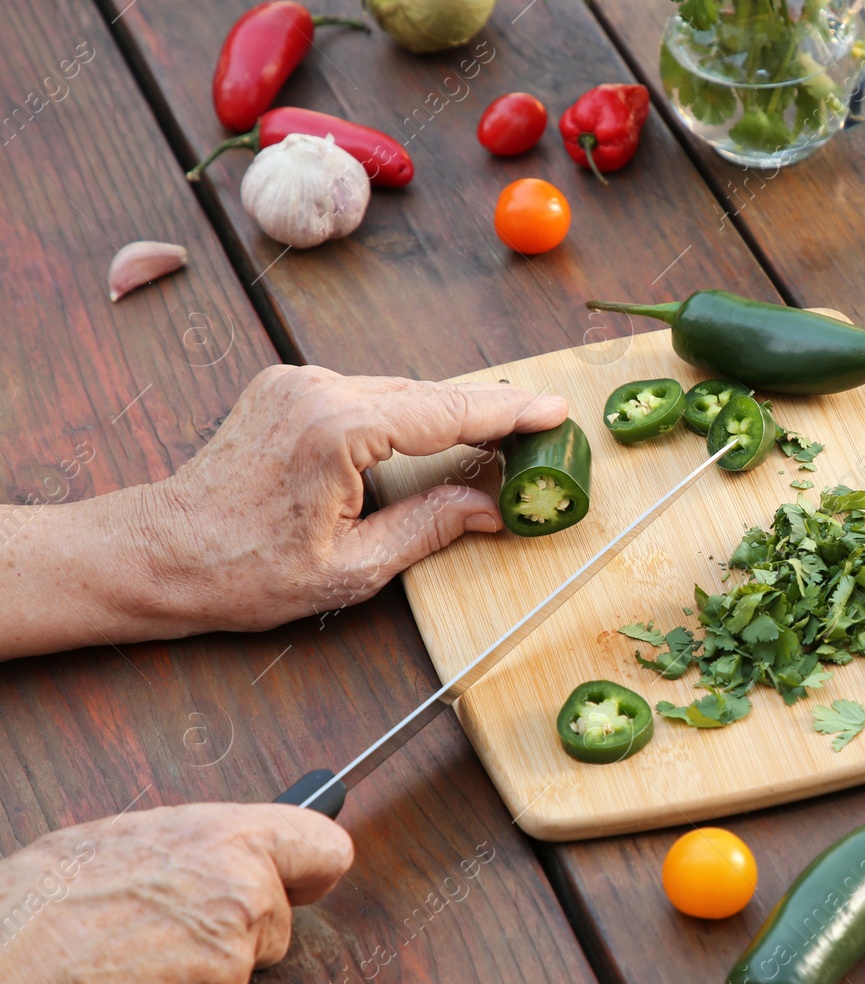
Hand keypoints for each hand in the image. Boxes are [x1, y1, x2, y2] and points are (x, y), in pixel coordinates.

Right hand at [0, 803, 352, 983]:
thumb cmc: (38, 912)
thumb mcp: (120, 842)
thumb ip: (194, 846)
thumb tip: (219, 852)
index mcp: (227, 842)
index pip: (323, 847)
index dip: (310, 867)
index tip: (304, 878)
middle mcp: (243, 901)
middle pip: (277, 921)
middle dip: (239, 930)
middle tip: (171, 928)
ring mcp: (229, 968)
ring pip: (237, 971)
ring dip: (199, 973)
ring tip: (127, 959)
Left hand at [148, 365, 567, 633]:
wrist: (159, 551)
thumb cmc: (242, 570)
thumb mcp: (351, 569)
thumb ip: (429, 529)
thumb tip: (490, 508)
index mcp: (339, 431)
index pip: (447, 412)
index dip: (509, 413)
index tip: (555, 408)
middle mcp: (319, 390)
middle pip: (429, 395)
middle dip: (488, 411)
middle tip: (543, 422)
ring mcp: (299, 382)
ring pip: (399, 392)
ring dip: (446, 413)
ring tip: (500, 433)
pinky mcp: (288, 387)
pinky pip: (368, 393)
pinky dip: (406, 412)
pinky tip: (434, 431)